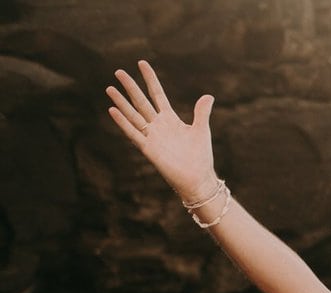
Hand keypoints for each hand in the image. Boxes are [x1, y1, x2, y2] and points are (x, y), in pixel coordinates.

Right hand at [106, 60, 218, 203]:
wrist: (198, 178)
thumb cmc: (200, 156)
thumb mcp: (201, 130)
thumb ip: (202, 112)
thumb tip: (208, 95)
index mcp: (170, 119)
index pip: (157, 94)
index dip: (150, 79)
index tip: (142, 63)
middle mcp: (158, 125)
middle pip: (141, 101)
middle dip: (131, 87)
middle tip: (119, 72)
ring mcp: (152, 136)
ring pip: (133, 115)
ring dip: (121, 102)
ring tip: (110, 88)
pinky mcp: (148, 149)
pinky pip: (133, 133)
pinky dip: (123, 122)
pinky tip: (113, 110)